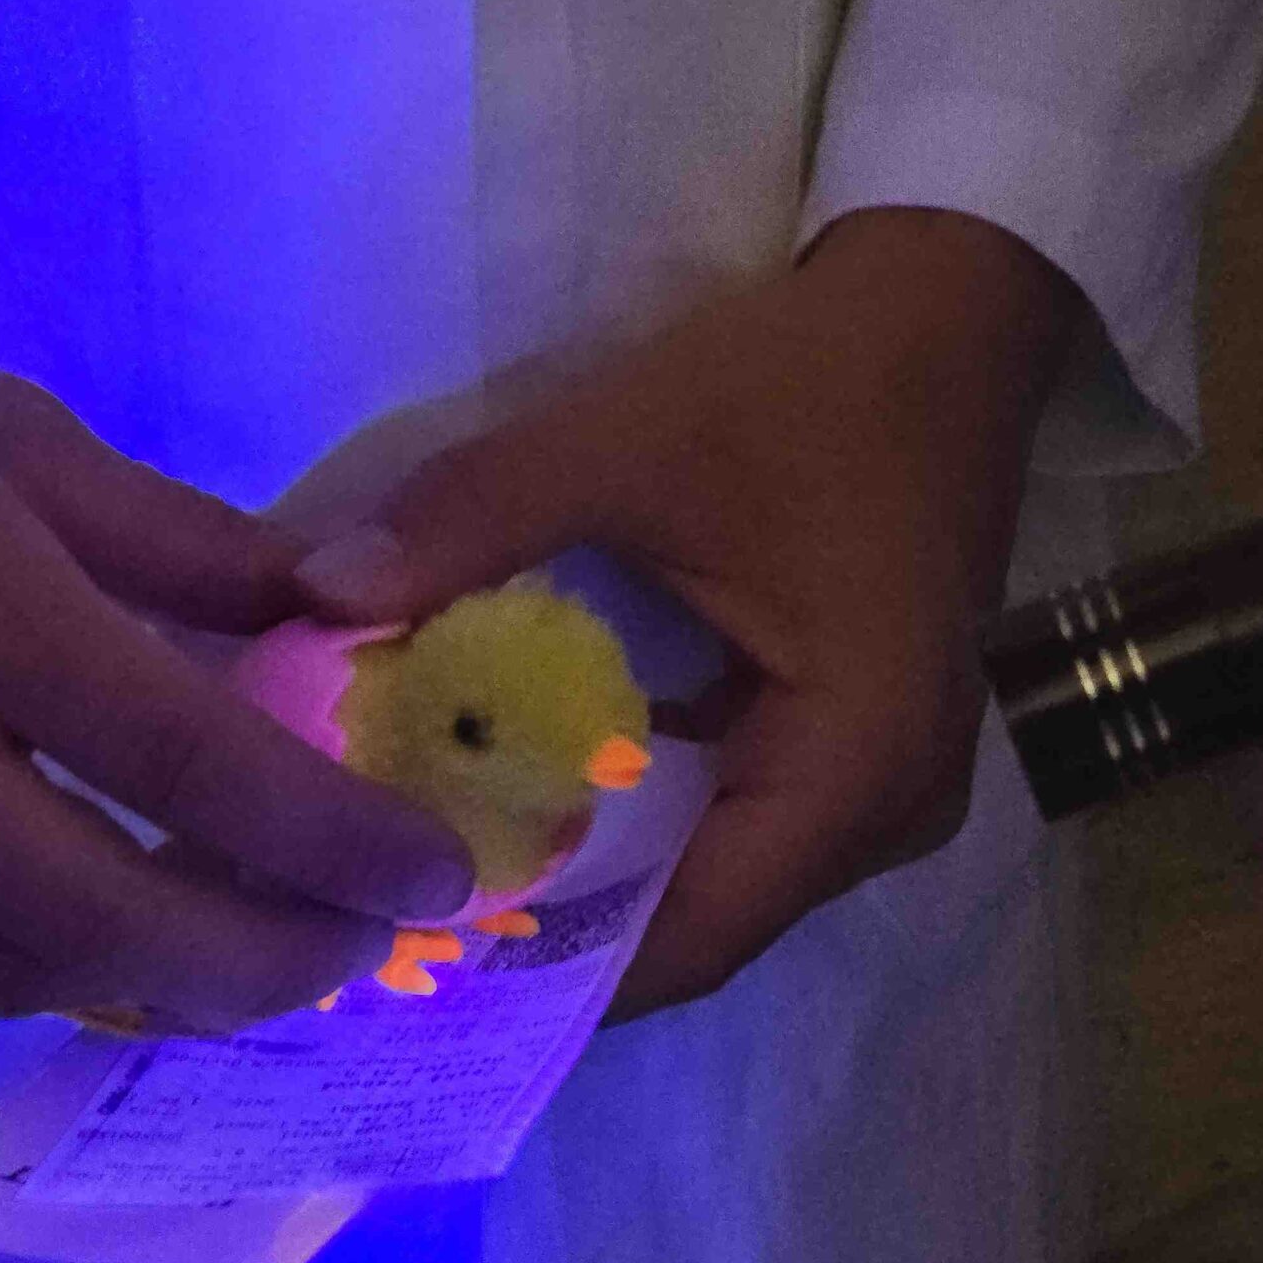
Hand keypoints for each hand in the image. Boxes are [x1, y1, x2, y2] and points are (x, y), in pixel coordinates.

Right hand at [0, 161, 470, 1031]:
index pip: (184, 757)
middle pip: (102, 918)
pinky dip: (15, 980)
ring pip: (5, 973)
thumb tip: (323, 615)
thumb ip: (175, 539)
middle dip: (263, 962)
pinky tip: (68, 937)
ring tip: (241, 948)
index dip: (332, 838)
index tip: (433, 874)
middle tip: (355, 949)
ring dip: (150, 983)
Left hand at [293, 208, 1082, 1016]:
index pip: (690, 937)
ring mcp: (886, 786)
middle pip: (699, 923)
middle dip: (553, 922)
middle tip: (398, 913)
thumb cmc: (807, 383)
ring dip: (592, 874)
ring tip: (439, 866)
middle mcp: (887, 814)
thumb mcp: (627, 442)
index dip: (550, 958)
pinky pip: (740, 824)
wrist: (950, 304)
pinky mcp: (863, 744)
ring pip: (717, 879)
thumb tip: (312, 594)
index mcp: (854, 771)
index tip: (415, 952)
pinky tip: (528, 795)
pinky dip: (640, 819)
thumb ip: (473, 520)